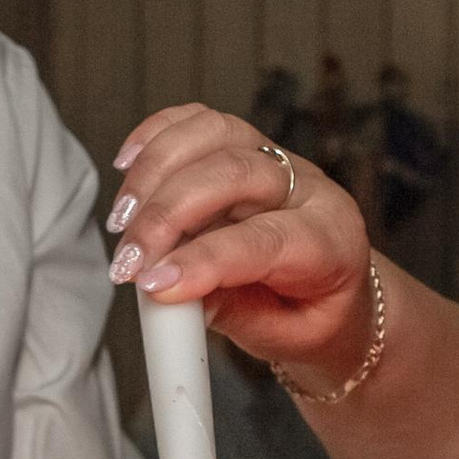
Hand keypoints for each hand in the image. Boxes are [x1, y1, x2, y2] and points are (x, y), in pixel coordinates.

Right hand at [108, 104, 378, 394]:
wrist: (335, 295)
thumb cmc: (309, 317)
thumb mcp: (280, 337)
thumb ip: (227, 312)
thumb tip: (168, 290)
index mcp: (329, 241)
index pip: (261, 240)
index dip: (200, 259)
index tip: (151, 284)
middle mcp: (308, 189)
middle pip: (234, 174)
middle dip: (166, 216)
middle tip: (128, 261)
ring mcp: (278, 159)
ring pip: (215, 133)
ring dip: (155, 172)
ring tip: (123, 220)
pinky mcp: (248, 145)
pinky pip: (201, 121)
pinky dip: (157, 135)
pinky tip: (127, 167)